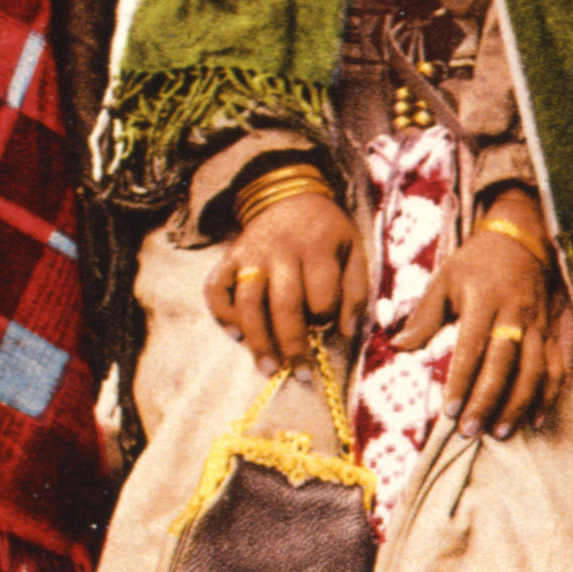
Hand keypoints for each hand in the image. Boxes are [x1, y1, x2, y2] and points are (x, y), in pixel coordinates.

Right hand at [205, 180, 365, 374]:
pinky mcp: (229, 257)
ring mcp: (251, 255)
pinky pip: (216, 288)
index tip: (328, 329)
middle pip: (284, 305)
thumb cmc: (327, 232)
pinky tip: (235, 335)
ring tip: (269, 368)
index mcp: (317, 249)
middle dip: (293, 345)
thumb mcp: (354, 250)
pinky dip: (221, 314)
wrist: (289, 197)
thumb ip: (356, 291)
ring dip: (258, 339)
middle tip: (301, 374)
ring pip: (248, 303)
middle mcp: (281, 252)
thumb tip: (347, 332)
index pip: (321, 295)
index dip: (326, 318)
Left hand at [398, 192, 572, 439]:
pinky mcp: (552, 331)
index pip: (472, 347)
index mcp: (484, 301)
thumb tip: (399, 347)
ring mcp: (537, 325)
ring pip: (534, 370)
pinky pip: (556, 366)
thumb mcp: (444, 279)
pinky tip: (536, 419)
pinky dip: (549, 394)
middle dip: (488, 401)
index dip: (461, 381)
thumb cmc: (476, 262)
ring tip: (500, 432)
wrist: (521, 238)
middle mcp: (514, 315)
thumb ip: (424, 315)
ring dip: (518, 405)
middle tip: (470, 431)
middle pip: (505, 364)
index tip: (449, 411)